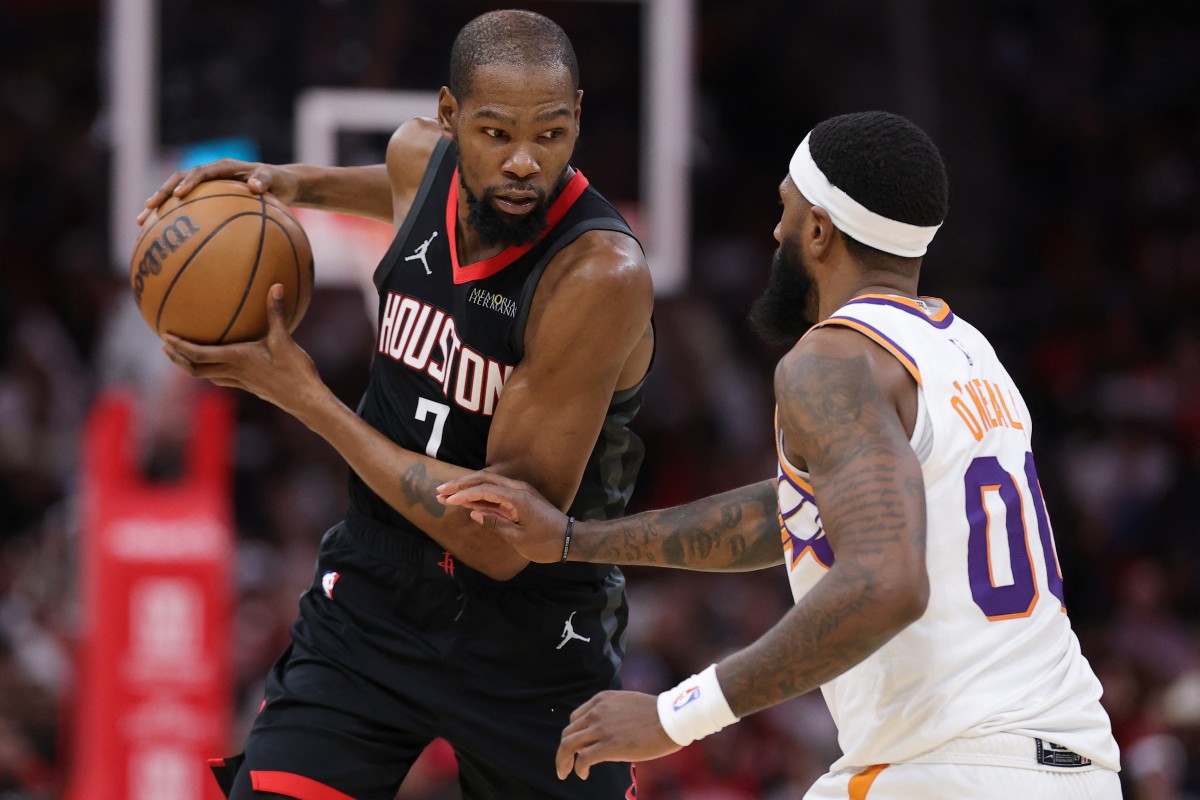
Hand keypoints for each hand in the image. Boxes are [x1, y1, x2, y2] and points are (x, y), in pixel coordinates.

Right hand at [137, 158, 299, 224]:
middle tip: (150, 207)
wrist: (279, 184)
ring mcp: (205, 186)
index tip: (180, 194)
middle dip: (162, 193)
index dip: (189, 182)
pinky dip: (171, 219)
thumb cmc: (277, 182)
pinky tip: (159, 237)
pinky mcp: (204, 198)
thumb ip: (265, 180)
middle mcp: (210, 174)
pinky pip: (185, 208)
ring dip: (159, 206)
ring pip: (175, 194)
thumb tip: (255, 187)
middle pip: (178, 180)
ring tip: (141, 222)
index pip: (202, 172)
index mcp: (224, 168)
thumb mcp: (275, 179)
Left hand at [160, 284, 326, 417]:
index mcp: (237, 359)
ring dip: (192, 367)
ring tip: (184, 355)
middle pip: (195, 370)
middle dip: (178, 359)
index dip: (180, 347)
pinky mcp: (250, 387)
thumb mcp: (285, 339)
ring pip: (207, 376)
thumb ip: (276, 312)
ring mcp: (241, 382)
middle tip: (166, 346)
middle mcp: (234, 372)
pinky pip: (223, 378)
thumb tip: (276, 286)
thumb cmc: (295, 370)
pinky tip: (221, 363)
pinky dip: (213, 370)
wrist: (306, 400)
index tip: (165, 337)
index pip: (199, 354)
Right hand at [436, 472, 570, 562]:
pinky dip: (480, 497)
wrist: (570, 540)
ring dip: (468, 489)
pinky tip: (465, 502)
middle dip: (461, 485)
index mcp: (517, 498)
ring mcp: (519, 493)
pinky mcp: (520, 499)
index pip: (485, 489)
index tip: (446, 500)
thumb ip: (495, 524)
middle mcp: (518, 490)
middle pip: (484, 480)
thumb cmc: (546, 543)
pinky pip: (496, 494)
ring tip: (446, 495)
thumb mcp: (518, 539)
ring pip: (489, 484)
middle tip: (440, 491)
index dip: (464, 494)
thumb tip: (474, 513)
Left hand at [556, 691, 679, 779]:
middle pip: (568, 733)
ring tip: (565, 772)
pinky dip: (579, 768)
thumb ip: (612, 713)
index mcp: (601, 700)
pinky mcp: (608, 746)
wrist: (671, 718)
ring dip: (563, 761)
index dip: (573, 735)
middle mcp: (596, 712)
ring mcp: (601, 729)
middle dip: (563, 750)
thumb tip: (606, 731)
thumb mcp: (627, 704)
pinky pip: (583, 759)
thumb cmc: (656, 713)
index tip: (576, 747)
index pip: (575, 719)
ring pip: (569, 745)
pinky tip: (584, 774)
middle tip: (564, 764)